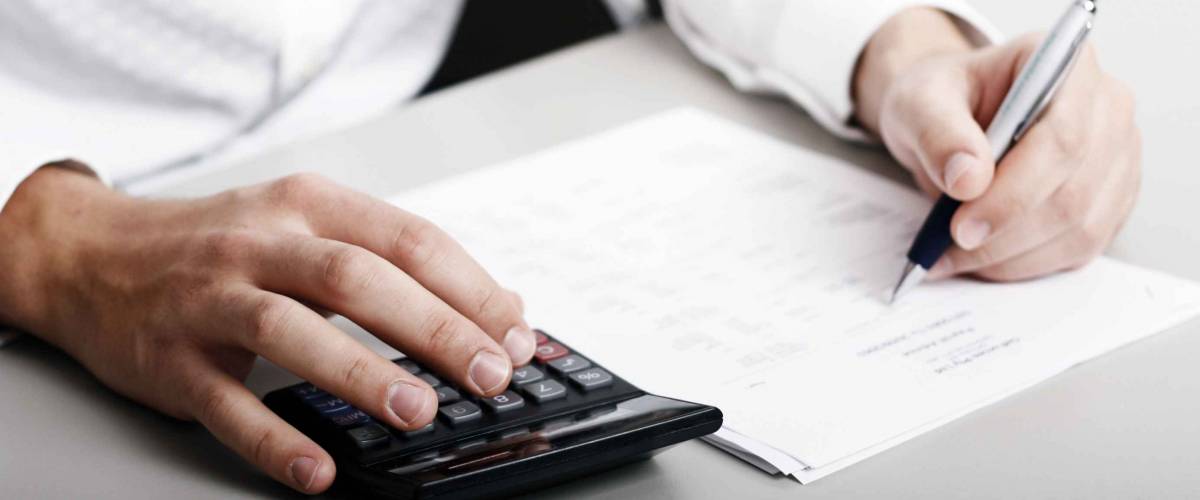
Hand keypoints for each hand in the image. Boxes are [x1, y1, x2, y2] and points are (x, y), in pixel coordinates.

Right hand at [0, 165, 536, 492]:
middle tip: (489, 374)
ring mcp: (209, 300)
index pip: (407, 239)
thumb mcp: (310, 227)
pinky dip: (275, 440)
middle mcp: (259, 242)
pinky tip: (318, 469)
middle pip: (357, 278)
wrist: (94, 253)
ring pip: (291, 331)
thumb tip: (501, 308)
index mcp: (307, 204)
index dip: (470, 289)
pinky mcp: (171, 360)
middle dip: (434, 328)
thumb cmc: (221, 243)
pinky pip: (226, 405)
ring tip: (419, 411)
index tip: (516, 336)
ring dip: (362, 373)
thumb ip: (399, 262)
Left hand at [854, 8, 1140, 280]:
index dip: (1015, 192)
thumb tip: (968, 179)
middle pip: (1075, 191)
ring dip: (1013, 256)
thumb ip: (938, 132)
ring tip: (954, 257)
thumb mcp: (919, 102)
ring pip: (1081, 228)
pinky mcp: (1109, 201)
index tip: (962, 226)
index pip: (1063, 138)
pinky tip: (983, 261)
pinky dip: (1026, 265)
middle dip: (1007, 232)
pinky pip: (1079, 249)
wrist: (949, 119)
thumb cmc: (940, 100)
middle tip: (949, 248)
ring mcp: (1116, 159)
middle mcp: (1107, 110)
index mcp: (1068, 67)